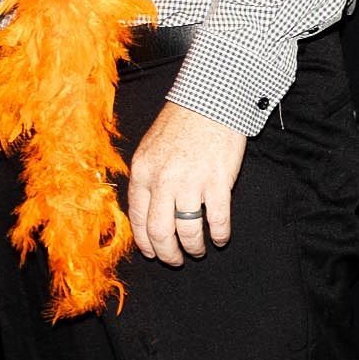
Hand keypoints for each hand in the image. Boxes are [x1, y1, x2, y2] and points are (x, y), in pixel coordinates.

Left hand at [127, 99, 246, 266]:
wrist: (211, 100)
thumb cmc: (182, 122)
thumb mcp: (150, 147)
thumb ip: (147, 178)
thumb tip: (147, 210)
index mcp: (143, 172)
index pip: (138, 219)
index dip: (145, 243)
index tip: (153, 252)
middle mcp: (163, 180)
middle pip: (160, 232)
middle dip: (168, 253)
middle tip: (176, 259)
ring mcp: (191, 182)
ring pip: (188, 231)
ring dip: (194, 247)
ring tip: (199, 250)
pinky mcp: (218, 181)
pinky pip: (217, 220)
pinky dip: (219, 235)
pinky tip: (220, 237)